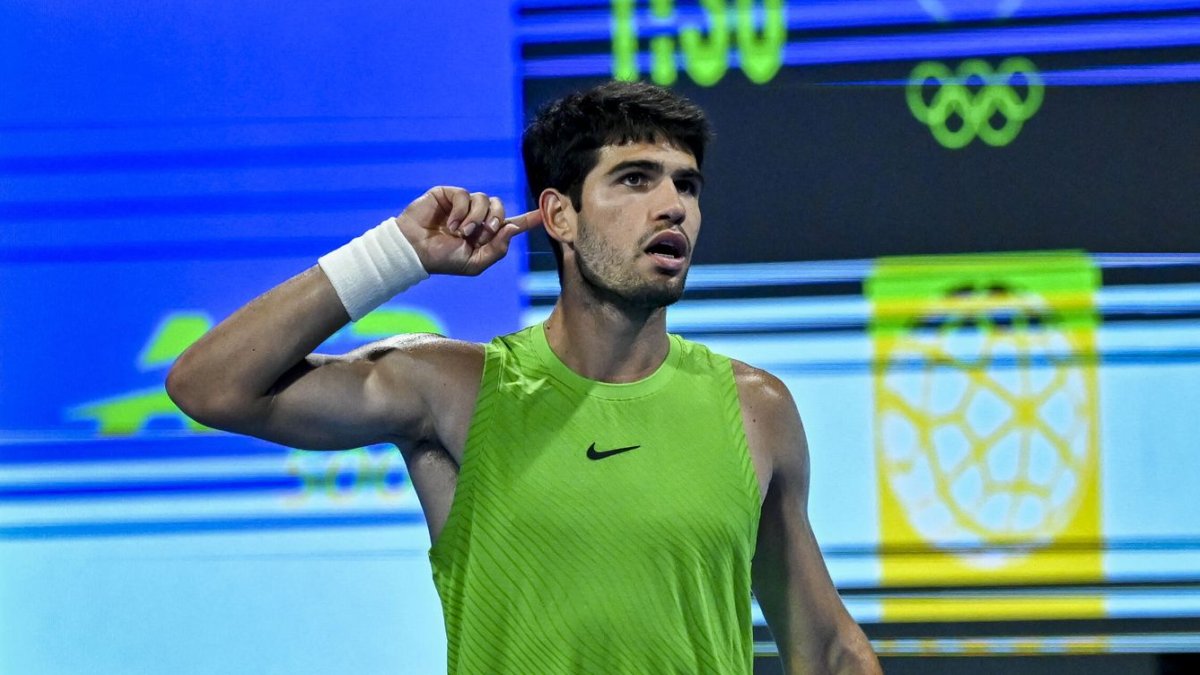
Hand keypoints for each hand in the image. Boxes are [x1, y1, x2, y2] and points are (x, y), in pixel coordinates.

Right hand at [394, 186, 542, 275]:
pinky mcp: (449, 194)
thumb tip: (512, 228)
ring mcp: (463, 204)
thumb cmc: (443, 260)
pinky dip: (460, 212)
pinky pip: (464, 195)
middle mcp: (478, 217)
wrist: (415, 251)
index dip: (530, 218)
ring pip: (484, 200)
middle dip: (495, 221)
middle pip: (501, 208)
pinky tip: (449, 224)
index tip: (546, 212)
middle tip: (480, 234)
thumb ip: (497, 250)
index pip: (513, 224)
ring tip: (459, 233)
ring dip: (475, 219)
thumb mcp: (474, 263)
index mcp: (486, 234)